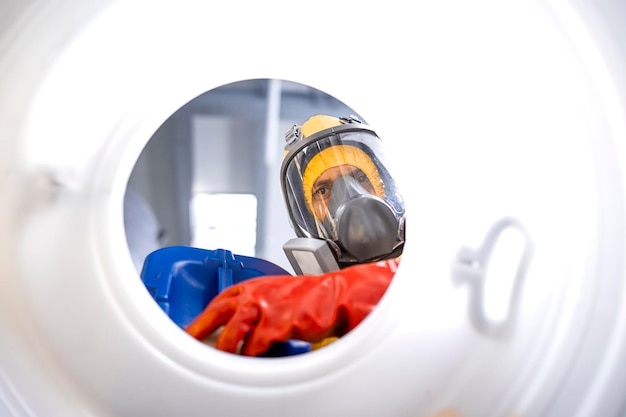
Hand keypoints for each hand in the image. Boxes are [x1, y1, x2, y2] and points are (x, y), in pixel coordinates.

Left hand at [185, 258, 398, 355]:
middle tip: (188, 342)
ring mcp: (266, 309)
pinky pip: (256, 347)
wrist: (336, 295)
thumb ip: (259, 302)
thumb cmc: (311, 296)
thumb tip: (243, 321)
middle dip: (199, 329)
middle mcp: (256, 295)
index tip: (193, 327)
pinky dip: (251, 356)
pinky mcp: (278, 325)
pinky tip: (251, 362)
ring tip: (220, 361)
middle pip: (218, 313)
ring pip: (233, 333)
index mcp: (255, 285)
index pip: (221, 299)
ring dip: (225, 349)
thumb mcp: (279, 291)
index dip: (204, 315)